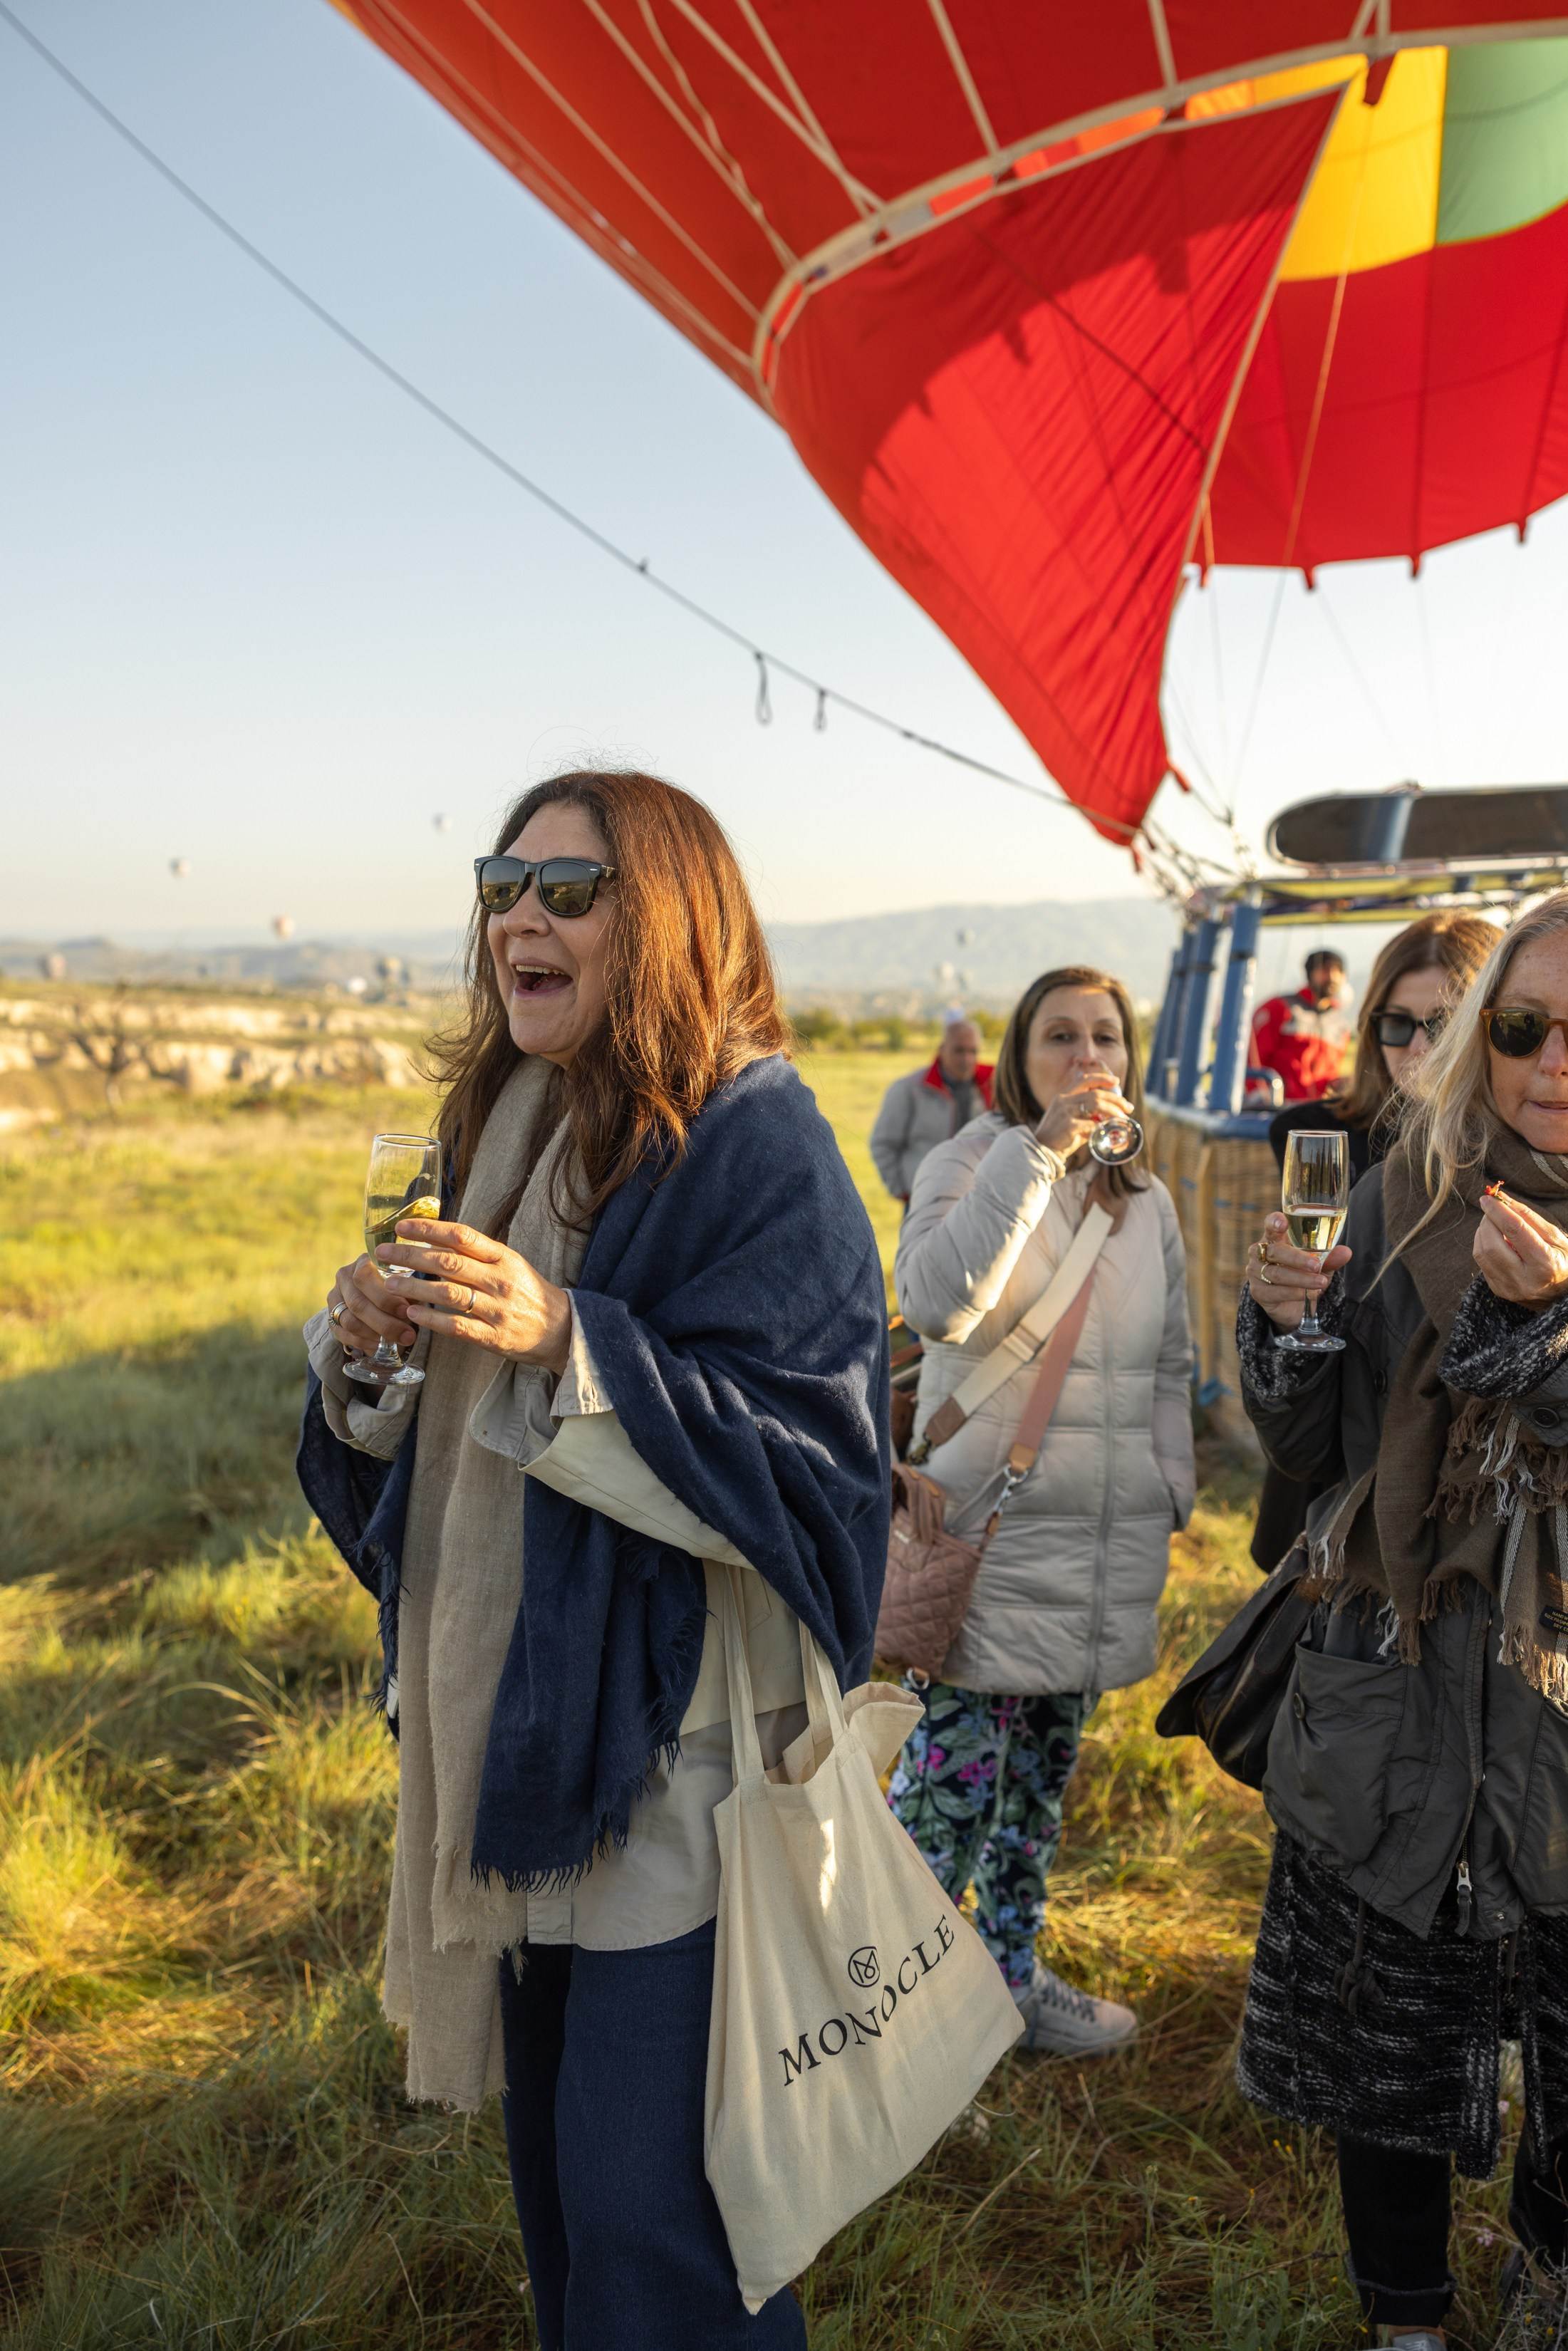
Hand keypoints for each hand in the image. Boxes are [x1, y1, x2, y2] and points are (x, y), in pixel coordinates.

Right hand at [326, 1250, 419, 1371]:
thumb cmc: (394, 1286)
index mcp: (360, 1263)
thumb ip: (407, 1291)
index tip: (406, 1311)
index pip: (364, 1278)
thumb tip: (417, 1306)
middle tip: (408, 1335)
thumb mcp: (401, 1283)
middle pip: (358, 1303)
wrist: (371, 1295)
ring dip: (376, 1334)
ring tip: (399, 1341)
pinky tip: (382, 1346)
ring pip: (351, 1321)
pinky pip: (344, 1335)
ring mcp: (334, 1299)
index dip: (385, 1297)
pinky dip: (365, 1343)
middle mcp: (343, 1278)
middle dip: (385, 1322)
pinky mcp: (331, 1319)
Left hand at [379, 1219, 572, 1370]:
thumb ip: (477, 1254)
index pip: (462, 1236)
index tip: (401, 1226)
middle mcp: (500, 1280)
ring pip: (448, 1293)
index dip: (429, 1229)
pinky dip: (431, 1320)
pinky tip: (411, 1313)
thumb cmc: (528, 1292)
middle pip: (448, 1262)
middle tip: (383, 1253)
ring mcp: (496, 1309)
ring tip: (389, 1283)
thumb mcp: (509, 1264)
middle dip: (411, 1255)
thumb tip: (435, 1239)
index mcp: (503, 1257)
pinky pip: (457, 1326)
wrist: (562, 1329)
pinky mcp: (493, 1336)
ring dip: (414, 1287)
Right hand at [1035, 1068, 1134, 1160]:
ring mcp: (1065, 1112)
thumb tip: (1107, 1118)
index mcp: (1063, 1096)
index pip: (1084, 1080)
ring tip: (1123, 1119)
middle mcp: (1063, 1100)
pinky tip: (1106, 1133)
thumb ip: (1087, 1117)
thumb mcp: (1071, 1121)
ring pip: (1096, 1104)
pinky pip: (1091, 1124)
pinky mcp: (1068, 1126)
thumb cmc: (1059, 1138)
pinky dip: (1101, 1128)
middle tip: (1128, 1108)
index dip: (1102, 1078)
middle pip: (1096, 1093)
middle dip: (1116, 1100)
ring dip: (1113, 1111)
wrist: (1041, 1151)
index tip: (1116, 1082)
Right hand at [1246, 1211, 1351, 1331]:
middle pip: (1275, 1251)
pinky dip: (1294, 1293)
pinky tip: (1307, 1295)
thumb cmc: (1304, 1275)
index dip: (1274, 1222)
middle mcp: (1261, 1253)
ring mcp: (1256, 1272)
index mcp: (1274, 1239)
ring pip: (1277, 1273)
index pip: (1270, 1225)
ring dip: (1301, 1278)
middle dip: (1297, 1258)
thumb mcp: (1320, 1266)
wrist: (1294, 1306)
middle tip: (1316, 1265)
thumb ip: (1329, 1258)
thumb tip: (1346, 1252)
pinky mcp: (1259, 1292)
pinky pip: (1275, 1291)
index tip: (1283, 1223)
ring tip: (1320, 1283)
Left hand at [1475, 1189, 1567, 1304]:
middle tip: (1492, 1210)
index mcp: (1545, 1264)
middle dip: (1487, 1221)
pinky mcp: (1498, 1290)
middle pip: (1492, 1244)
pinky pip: (1481, 1263)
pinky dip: (1484, 1246)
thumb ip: (1528, 1217)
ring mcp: (1509, 1288)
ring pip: (1481, 1253)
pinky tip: (1495, 1241)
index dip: (1498, 1211)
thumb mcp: (1555, 1236)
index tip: (1488, 1197)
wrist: (1563, 1292)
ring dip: (1482, 1232)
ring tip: (1494, 1224)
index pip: (1514, 1230)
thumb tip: (1502, 1197)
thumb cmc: (1563, 1260)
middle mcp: (1525, 1280)